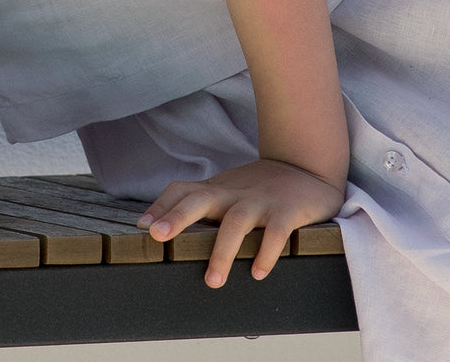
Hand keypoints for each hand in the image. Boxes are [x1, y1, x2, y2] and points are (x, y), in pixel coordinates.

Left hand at [136, 158, 344, 288]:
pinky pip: (276, 232)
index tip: (142, 226)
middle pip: (200, 199)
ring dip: (222, 251)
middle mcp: (234, 192)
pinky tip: (258, 273)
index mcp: (218, 189)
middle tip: (158, 236)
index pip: (182, 189)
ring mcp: (260, 200)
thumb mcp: (227, 190)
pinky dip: (266, 252)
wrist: (307, 167)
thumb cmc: (259, 187)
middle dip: (178, 216)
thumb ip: (200, 203)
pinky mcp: (287, 210)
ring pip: (236, 221)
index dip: (161, 206)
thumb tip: (157, 226)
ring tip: (213, 281)